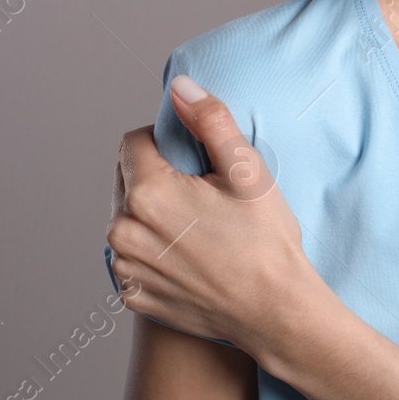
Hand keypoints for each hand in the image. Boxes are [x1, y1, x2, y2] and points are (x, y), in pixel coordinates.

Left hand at [105, 74, 319, 353]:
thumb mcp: (247, 170)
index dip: (167, 143)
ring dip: (151, 214)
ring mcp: (125, 268)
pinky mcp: (132, 294)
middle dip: (157, 177)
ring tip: (198, 227)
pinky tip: (189, 256)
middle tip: (203, 196)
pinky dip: (152, 250)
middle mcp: (123, 231)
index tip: (198, 163)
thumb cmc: (267, 240)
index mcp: (147, 193)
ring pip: (127, 217)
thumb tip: (178, 86)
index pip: (133, 142)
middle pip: (126, 179)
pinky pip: (131, 255)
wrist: (276, 313)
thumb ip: (209, 120)